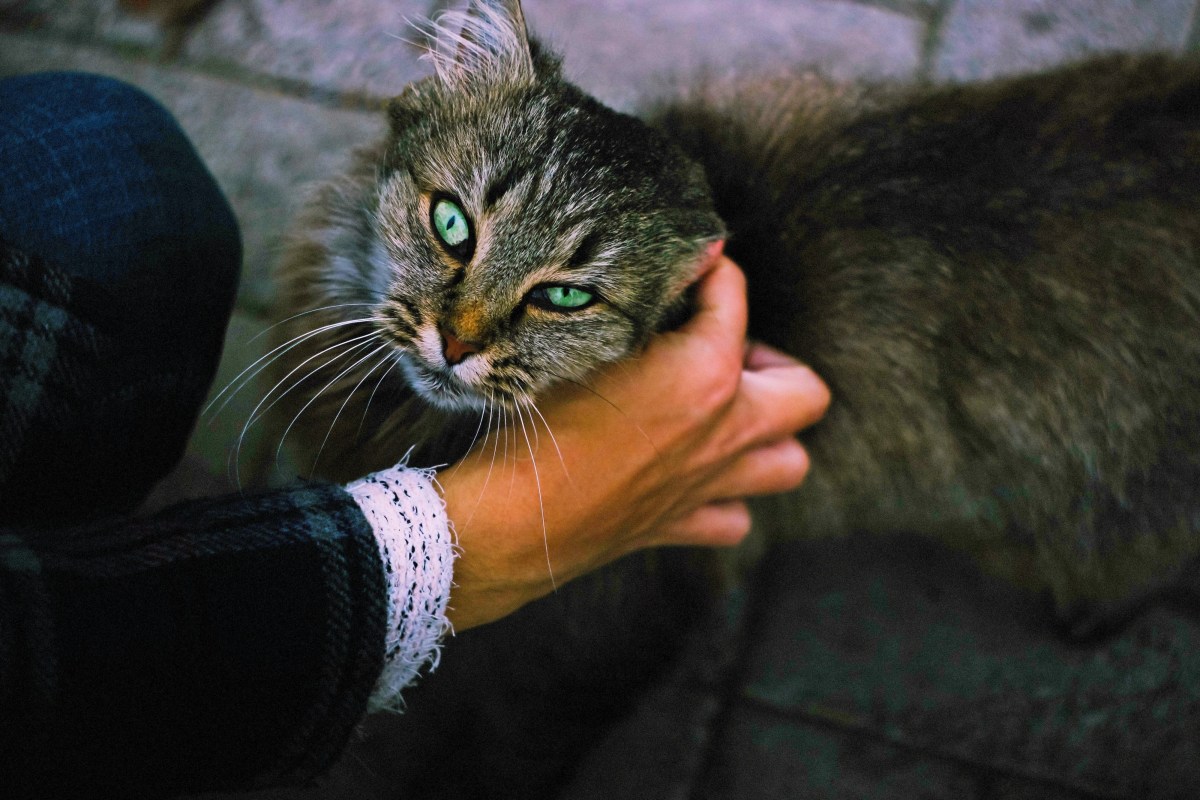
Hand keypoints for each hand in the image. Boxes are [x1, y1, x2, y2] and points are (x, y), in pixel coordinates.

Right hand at [439, 252, 829, 630]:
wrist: (512, 517)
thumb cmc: (539, 424)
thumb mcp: (583, 344)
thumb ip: (634, 310)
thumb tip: (658, 278)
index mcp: (707, 372)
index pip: (733, 294)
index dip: (709, 271)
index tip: (689, 269)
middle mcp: (726, 430)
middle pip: (806, 393)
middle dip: (776, 365)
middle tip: (729, 354)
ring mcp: (711, 484)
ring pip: (789, 463)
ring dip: (770, 435)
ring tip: (728, 415)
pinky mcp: (682, 525)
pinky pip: (735, 518)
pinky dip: (728, 497)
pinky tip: (696, 476)